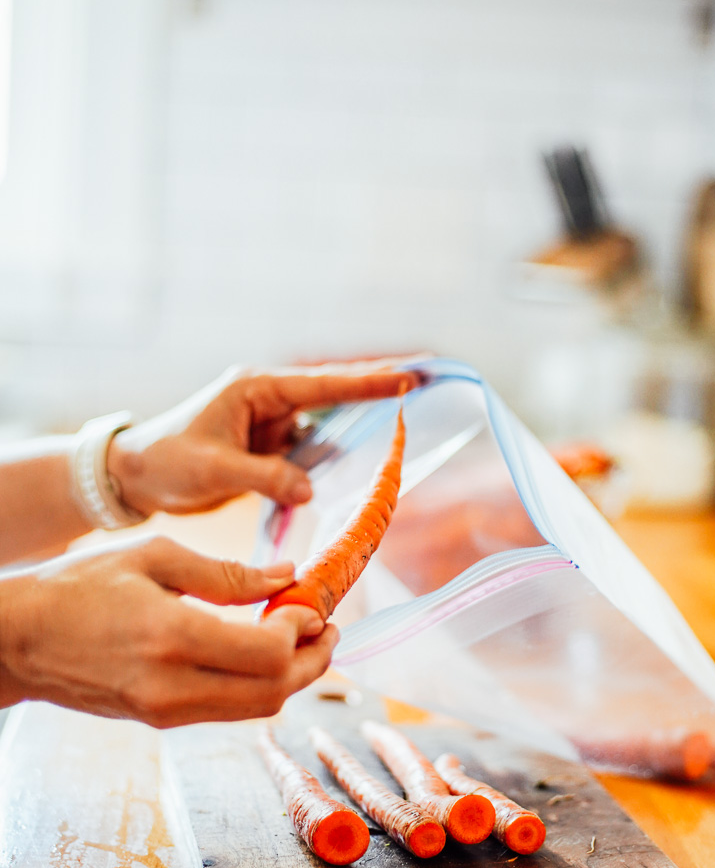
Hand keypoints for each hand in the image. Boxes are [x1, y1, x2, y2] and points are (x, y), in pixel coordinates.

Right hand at [0, 536, 337, 727]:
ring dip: (292, 677)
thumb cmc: (79, 587)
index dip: (302, 633)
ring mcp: (165, 711)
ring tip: (304, 641)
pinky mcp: (160, 720)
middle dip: (313, 662)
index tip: (310, 605)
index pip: (268, 655)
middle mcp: (171, 686)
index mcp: (171, 637)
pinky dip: (259, 684)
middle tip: (327, 629)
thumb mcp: (154, 558)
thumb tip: (286, 575)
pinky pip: (228, 709)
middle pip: (274, 692)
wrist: (19, 640)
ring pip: (256, 709)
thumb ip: (225, 573)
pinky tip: (263, 652)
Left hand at [106, 362, 418, 518]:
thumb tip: (310, 490)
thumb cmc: (166, 462)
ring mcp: (272, 425)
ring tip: (404, 425)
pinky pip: (311, 454)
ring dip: (357, 432)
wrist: (136, 477)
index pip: (321, 385)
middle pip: (333, 396)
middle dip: (375, 391)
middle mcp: (269, 401)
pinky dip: (333, 462)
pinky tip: (360, 467)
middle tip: (425, 380)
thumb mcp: (213, 469)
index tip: (408, 377)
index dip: (366, 383)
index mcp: (255, 389)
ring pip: (326, 429)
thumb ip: (263, 476)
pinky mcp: (271, 450)